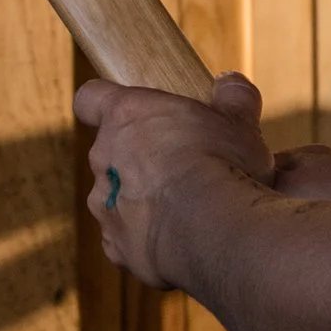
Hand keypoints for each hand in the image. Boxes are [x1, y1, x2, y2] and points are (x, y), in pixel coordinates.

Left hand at [74, 71, 276, 288]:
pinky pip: (127, 238)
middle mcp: (103, 157)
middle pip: (112, 151)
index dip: (105, 102)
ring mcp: (105, 204)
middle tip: (185, 167)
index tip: (127, 109)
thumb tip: (230, 84)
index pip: (91, 98)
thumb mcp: (239, 123)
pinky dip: (148, 239)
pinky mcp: (117, 246)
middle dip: (144, 159)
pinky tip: (181, 240)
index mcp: (124, 116)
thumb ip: (232, 99)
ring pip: (118, 197)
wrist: (214, 231)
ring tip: (188, 211)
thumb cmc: (222, 166)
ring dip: (145, 200)